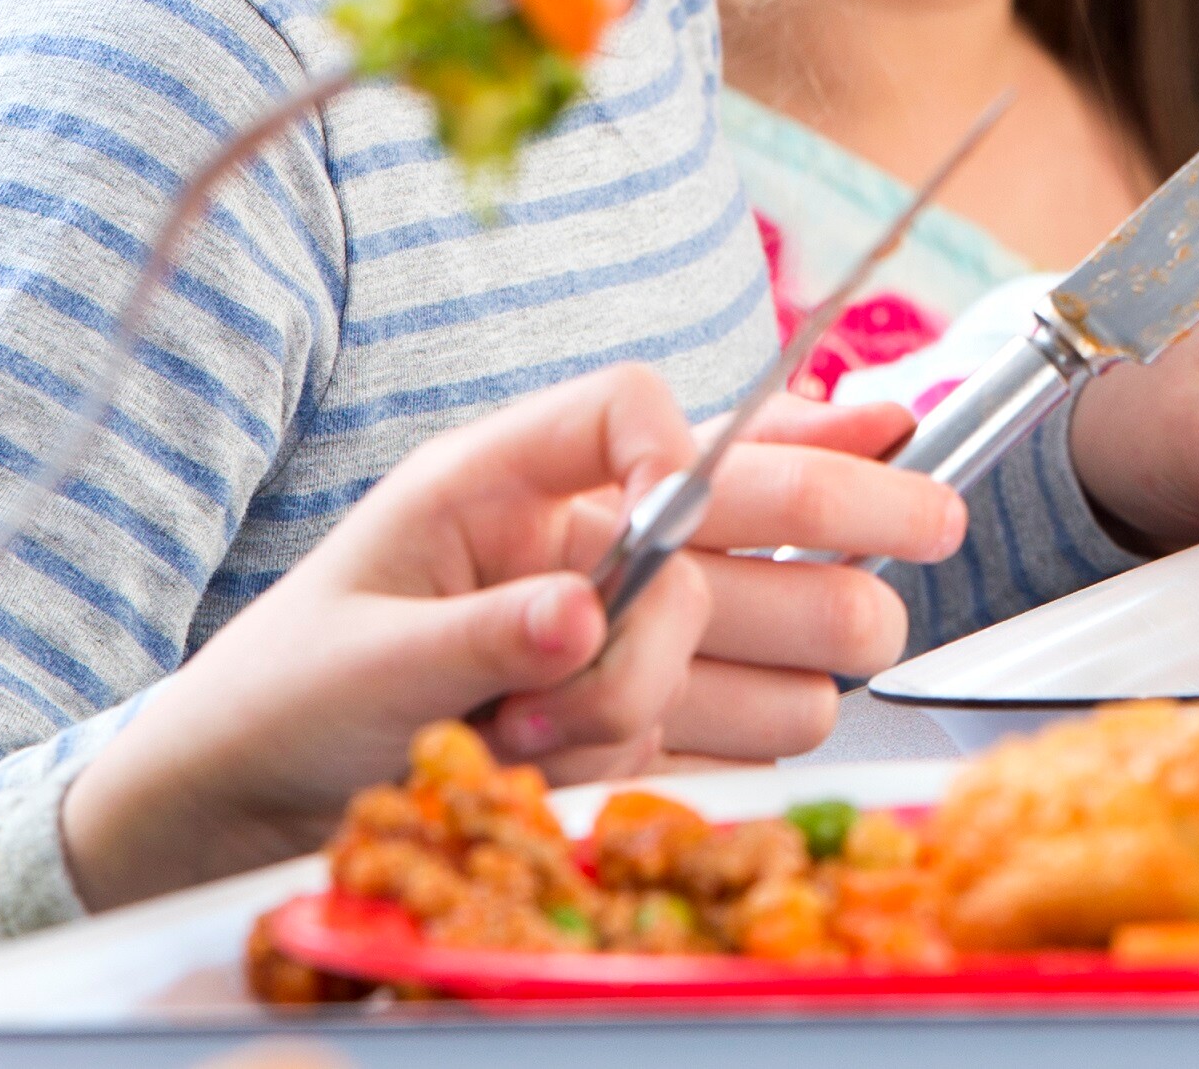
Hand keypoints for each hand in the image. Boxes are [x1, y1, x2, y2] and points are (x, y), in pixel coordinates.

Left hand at [58, 363, 964, 910]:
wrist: (266, 793)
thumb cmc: (294, 694)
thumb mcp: (364, 661)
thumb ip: (477, 634)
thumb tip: (581, 611)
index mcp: (500, 478)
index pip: (624, 406)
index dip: (670, 442)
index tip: (669, 501)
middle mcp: (583, 533)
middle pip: (751, 488)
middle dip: (841, 492)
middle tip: (931, 511)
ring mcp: (631, 622)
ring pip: (779, 612)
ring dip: (712, 670)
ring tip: (558, 725)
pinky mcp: (655, 710)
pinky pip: (755, 713)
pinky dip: (710, 739)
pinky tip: (599, 756)